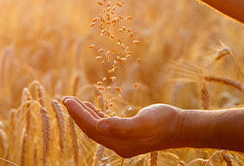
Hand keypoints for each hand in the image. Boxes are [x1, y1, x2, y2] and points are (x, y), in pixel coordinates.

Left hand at [62, 96, 182, 157]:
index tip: (67, 100)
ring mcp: (121, 139)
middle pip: (91, 129)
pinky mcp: (125, 133)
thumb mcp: (144, 122)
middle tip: (65, 99)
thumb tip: (100, 127)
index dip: (78, 114)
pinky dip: (95, 115)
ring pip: (96, 127)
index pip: (92, 128)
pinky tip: (91, 107)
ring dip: (84, 114)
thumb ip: (121, 126)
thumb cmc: (163, 121)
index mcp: (120, 142)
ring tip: (74, 102)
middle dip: (77, 114)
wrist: (178, 126)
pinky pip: (105, 125)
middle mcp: (117, 144)